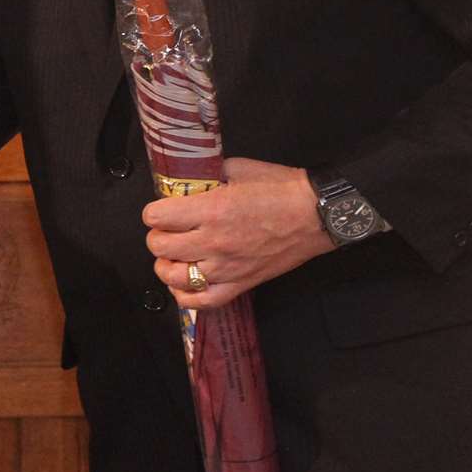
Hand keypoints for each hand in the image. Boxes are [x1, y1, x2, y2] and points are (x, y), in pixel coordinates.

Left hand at [142, 157, 333, 308]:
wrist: (317, 214)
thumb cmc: (282, 189)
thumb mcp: (239, 169)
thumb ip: (210, 175)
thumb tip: (191, 180)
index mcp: (211, 210)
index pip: (157, 217)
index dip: (154, 211)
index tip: (162, 209)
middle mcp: (214, 242)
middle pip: (160, 247)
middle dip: (157, 235)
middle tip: (167, 230)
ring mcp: (226, 268)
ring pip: (174, 277)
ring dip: (166, 265)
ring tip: (174, 255)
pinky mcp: (240, 285)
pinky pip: (201, 302)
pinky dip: (185, 295)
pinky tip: (186, 282)